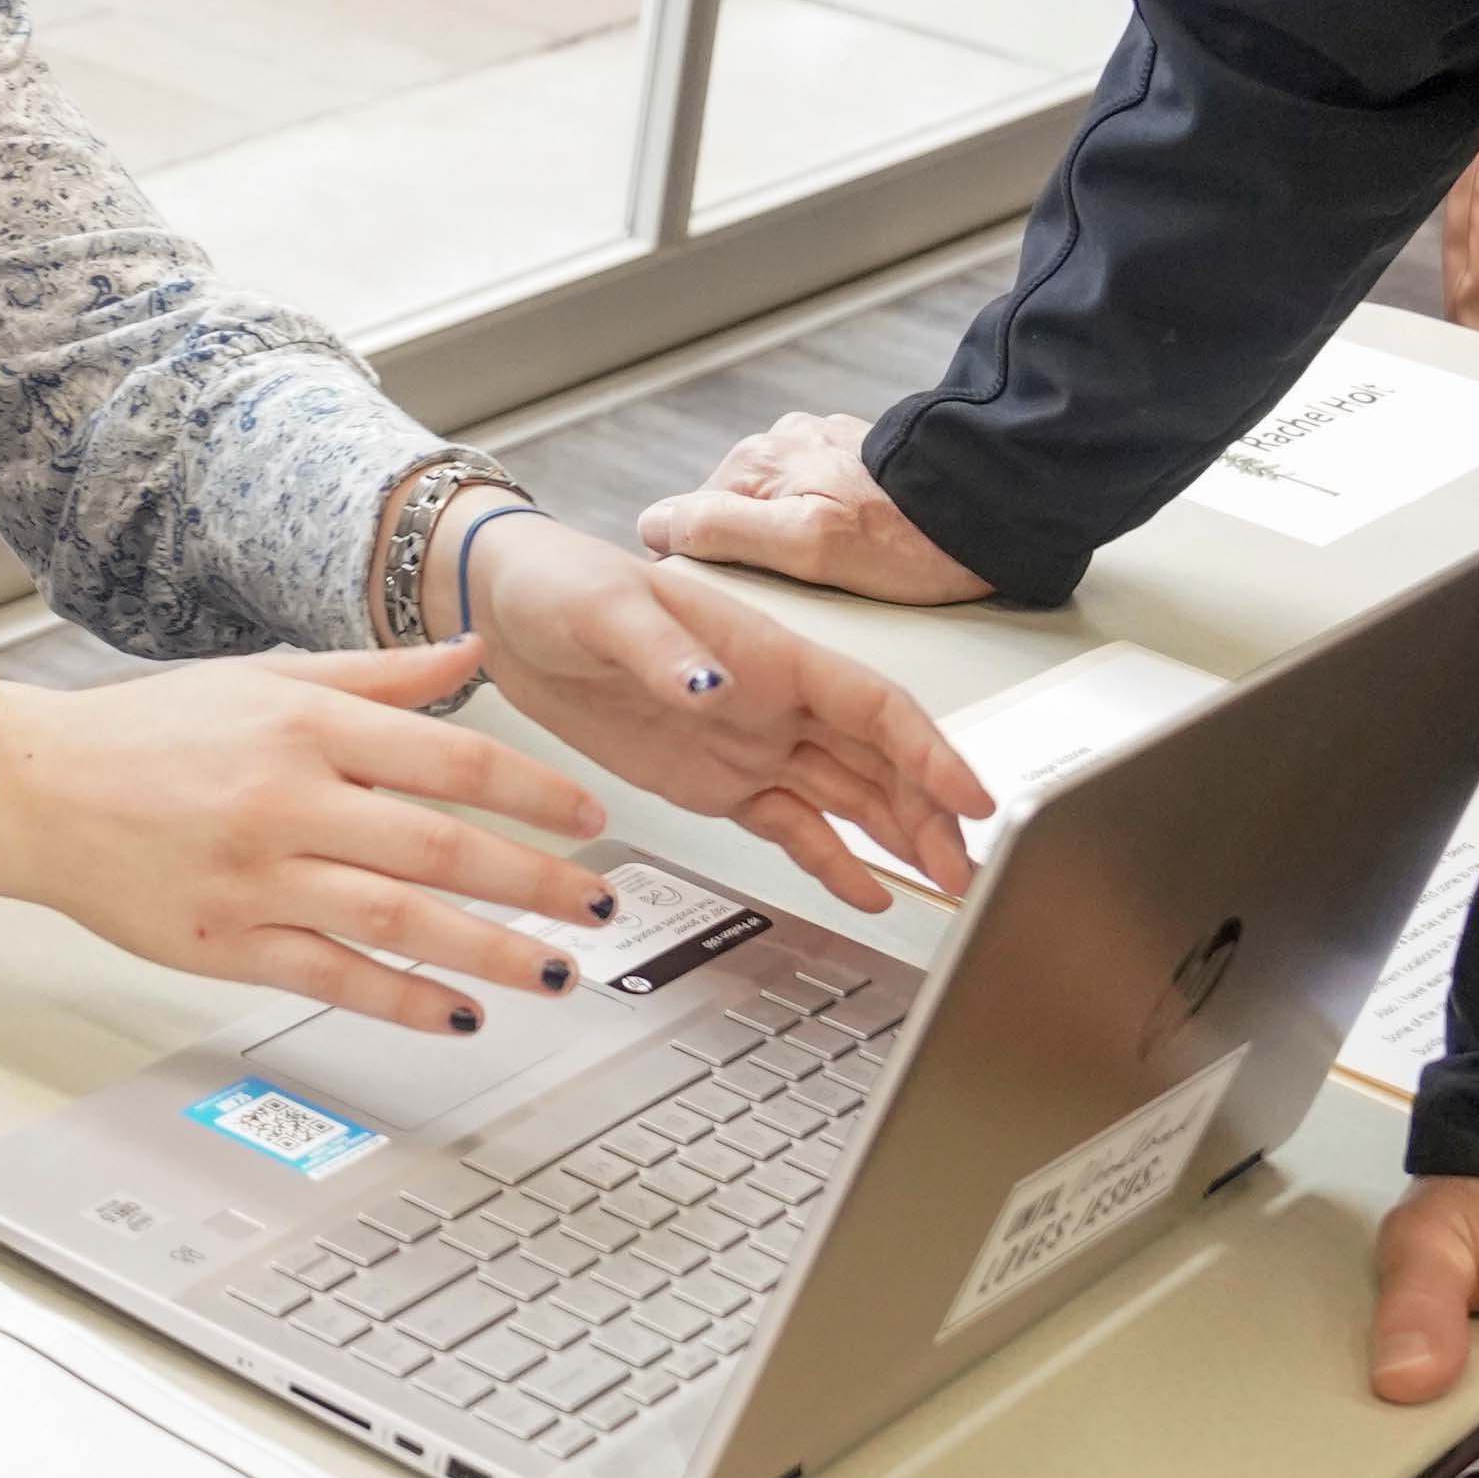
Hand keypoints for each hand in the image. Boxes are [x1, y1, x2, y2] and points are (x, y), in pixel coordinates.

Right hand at [0, 650, 620, 1032]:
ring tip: (558, 971)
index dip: (532, 792)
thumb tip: (474, 653)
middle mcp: (289, 800)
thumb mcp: (270, 678)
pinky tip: (460, 1014)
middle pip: (440, 846)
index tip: (588, 821)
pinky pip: (334, 979)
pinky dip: (404, 1001)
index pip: (450, 757)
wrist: (39, 789)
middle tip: (603, 907)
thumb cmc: (155, 732)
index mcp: (306, 724)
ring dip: (492, 952)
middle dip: (537, 882)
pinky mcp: (227, 944)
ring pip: (399, 923)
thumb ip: (380, 676)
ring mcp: (259, 879)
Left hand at [454, 513, 991, 910]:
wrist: (506, 615)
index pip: (875, 706)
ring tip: (941, 888)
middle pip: (879, 760)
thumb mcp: (606, 611)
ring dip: (896, 837)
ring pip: (848, 796)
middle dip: (928, 813)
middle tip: (964, 871)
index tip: (972, 798)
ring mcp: (751, 744)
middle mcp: (775, 701)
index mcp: (770, 653)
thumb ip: (663, 650)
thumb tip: (714, 684)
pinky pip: (790, 823)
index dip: (931, 752)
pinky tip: (865, 891)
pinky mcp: (717, 781)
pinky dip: (830, 858)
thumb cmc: (561, 585)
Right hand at [633, 413, 990, 605]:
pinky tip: (860, 556)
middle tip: (799, 602)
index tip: (741, 606)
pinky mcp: (857, 460)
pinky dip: (829, 532)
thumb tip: (655, 526)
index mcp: (755, 461)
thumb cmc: (908, 542)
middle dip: (753, 562)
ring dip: (794, 547)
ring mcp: (821, 448)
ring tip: (837, 582)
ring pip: (775, 514)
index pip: (687, 524)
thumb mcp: (806, 546)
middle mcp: (781, 443)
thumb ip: (723, 529)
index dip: (706, 574)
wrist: (994, 511)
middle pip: (731, 521)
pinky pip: (817, 504)